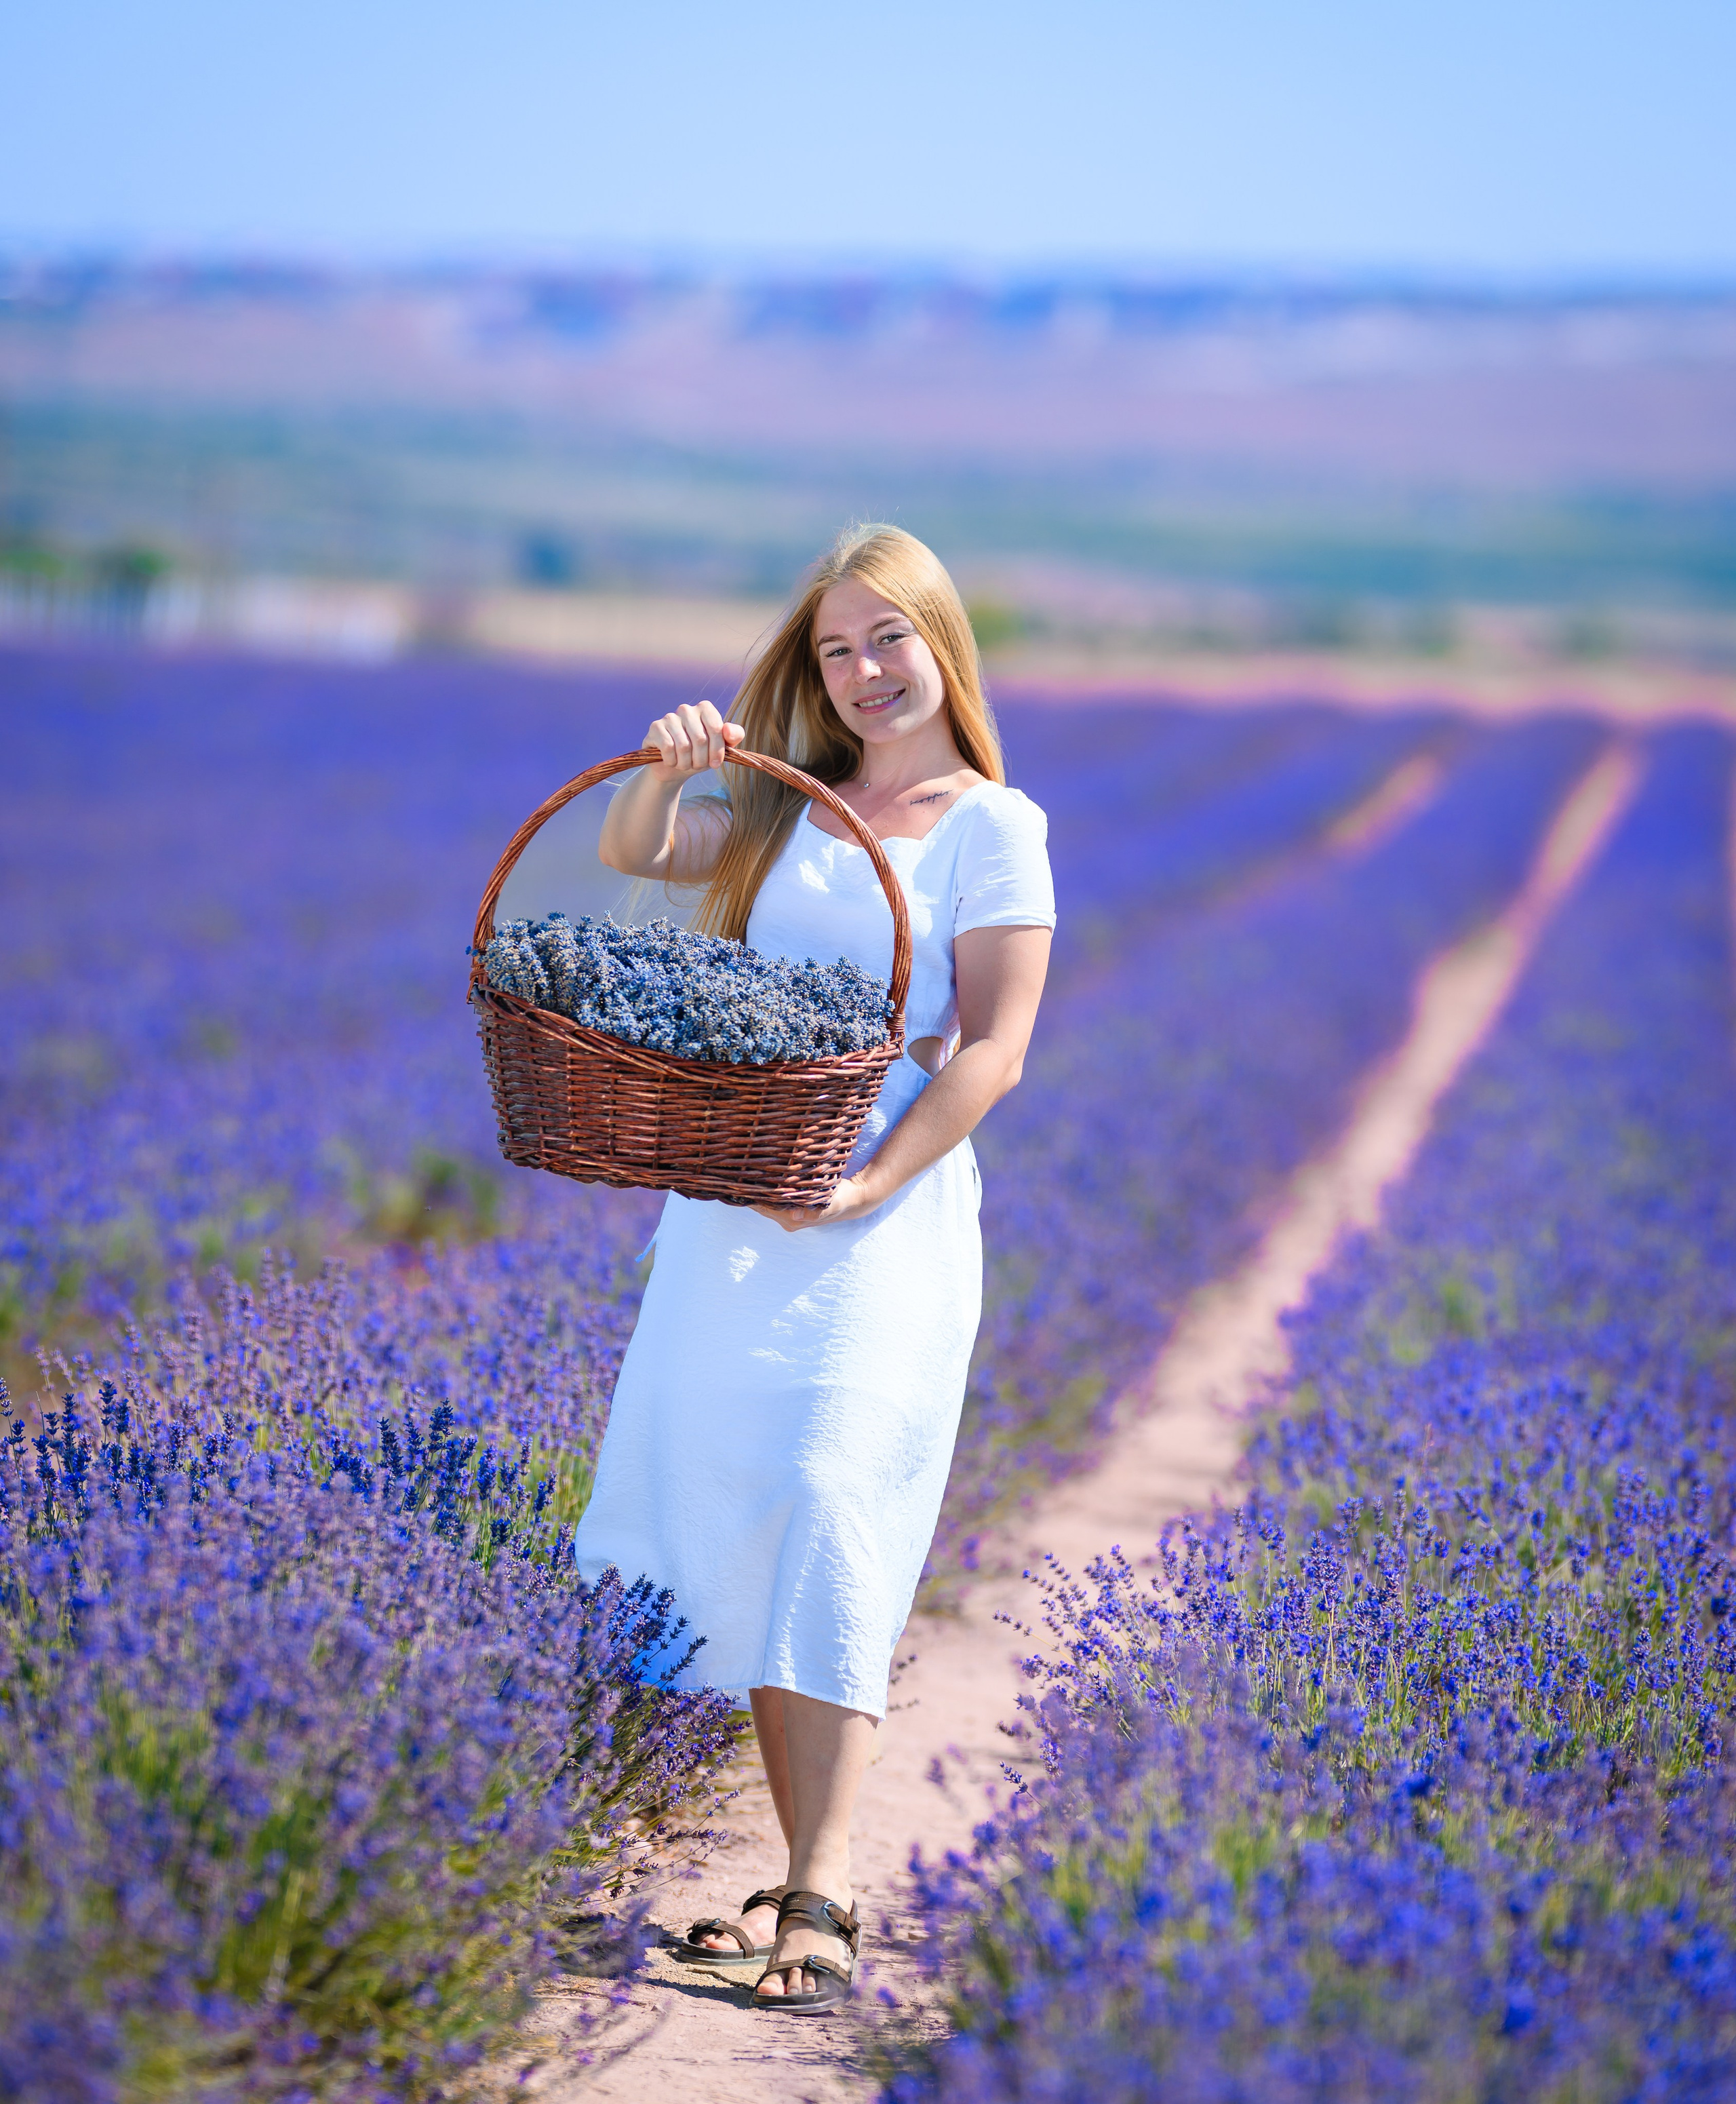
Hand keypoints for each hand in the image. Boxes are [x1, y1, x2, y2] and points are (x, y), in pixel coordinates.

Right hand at [643, 699, 743, 779]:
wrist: (674, 768)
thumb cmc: (700, 755)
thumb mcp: (722, 748)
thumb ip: (734, 736)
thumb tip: (727, 729)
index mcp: (705, 709)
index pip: (716, 729)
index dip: (717, 751)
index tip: (716, 764)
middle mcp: (686, 709)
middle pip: (700, 739)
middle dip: (701, 760)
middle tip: (697, 765)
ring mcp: (669, 717)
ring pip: (683, 746)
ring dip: (686, 763)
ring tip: (684, 764)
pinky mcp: (655, 727)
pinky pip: (668, 748)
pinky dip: (672, 761)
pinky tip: (671, 761)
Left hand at [751, 1171, 883, 1233]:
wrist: (853, 1200)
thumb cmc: (842, 1200)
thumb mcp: (832, 1203)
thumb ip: (816, 1210)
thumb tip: (796, 1215)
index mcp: (794, 1220)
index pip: (765, 1207)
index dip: (752, 1196)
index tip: (739, 1182)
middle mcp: (788, 1219)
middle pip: (761, 1205)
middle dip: (750, 1191)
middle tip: (736, 1172)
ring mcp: (789, 1213)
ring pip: (765, 1202)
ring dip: (756, 1189)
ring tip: (741, 1172)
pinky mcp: (791, 1206)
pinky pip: (772, 1198)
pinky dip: (765, 1188)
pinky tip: (757, 1176)